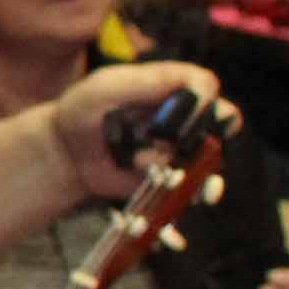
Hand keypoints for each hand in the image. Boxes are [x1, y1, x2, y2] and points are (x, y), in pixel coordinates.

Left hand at [43, 61, 219, 202]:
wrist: (66, 152)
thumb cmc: (83, 110)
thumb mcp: (106, 88)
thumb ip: (146, 81)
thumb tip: (196, 85)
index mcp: (171, 86)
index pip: (206, 84)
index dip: (204, 96)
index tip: (192, 108)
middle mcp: (184, 116)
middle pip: (222, 120)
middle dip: (215, 133)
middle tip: (190, 144)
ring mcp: (181, 147)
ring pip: (213, 158)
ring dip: (202, 169)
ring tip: (176, 175)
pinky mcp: (173, 175)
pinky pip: (195, 187)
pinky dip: (195, 194)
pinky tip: (188, 207)